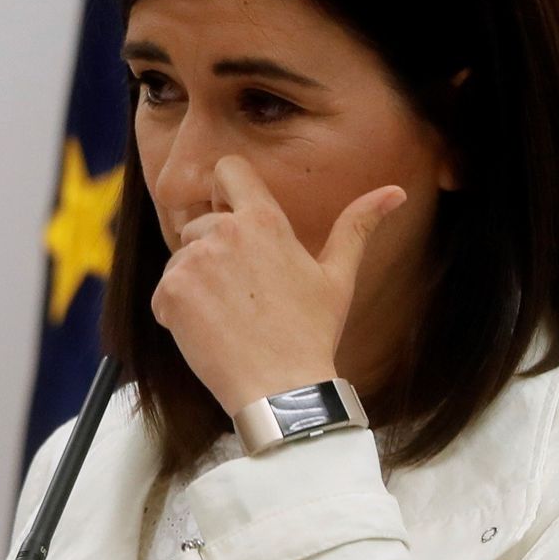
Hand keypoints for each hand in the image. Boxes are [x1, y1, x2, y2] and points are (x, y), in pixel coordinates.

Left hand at [149, 154, 406, 415]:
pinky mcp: (171, 292)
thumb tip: (394, 192)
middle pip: (198, 223)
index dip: (226, 191)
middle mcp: (224, 232)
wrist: (281, 390)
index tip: (233, 217)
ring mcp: (193, 261)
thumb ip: (357, 227)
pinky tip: (209, 335)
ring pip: (179, 261)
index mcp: (264, 220)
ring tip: (229, 318)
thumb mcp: (338, 278)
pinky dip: (177, 314)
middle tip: (242, 297)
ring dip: (194, 286)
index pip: (228, 169)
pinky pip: (163, 294)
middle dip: (211, 253)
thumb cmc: (311, 334)